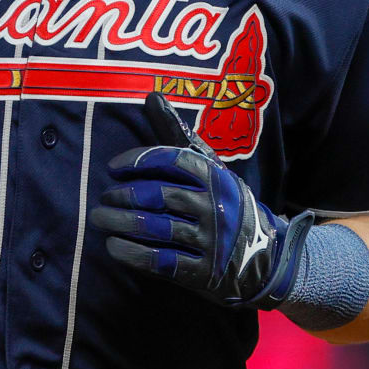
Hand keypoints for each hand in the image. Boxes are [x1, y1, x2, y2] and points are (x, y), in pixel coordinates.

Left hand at [90, 93, 311, 307]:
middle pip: (158, 195)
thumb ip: (178, 135)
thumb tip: (151, 96)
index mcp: (215, 176)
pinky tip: (114, 247)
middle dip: (122, 196)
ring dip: (120, 223)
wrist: (268, 257)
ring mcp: (210, 241)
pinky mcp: (204, 272)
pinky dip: (132, 253)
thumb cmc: (227, 203)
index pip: (171, 159)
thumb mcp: (211, 167)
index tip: (113, 166)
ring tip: (100, 219)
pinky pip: (161, 262)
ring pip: (155, 228)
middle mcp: (214, 206)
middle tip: (103, 199)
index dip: (137, 161)